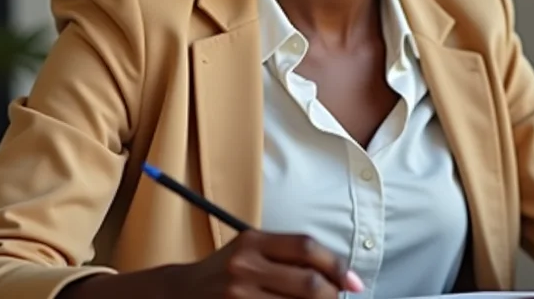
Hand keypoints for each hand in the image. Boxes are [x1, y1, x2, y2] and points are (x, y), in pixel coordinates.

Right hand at [176, 230, 364, 297]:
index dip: (336, 265)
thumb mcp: (249, 251)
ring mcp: (238, 296)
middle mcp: (245, 265)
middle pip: (308, 283)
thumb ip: (285, 256)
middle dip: (332, 296)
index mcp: (253, 240)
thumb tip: (335, 275)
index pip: (306, 248)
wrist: (178, 294)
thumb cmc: (223, 273)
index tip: (354, 282)